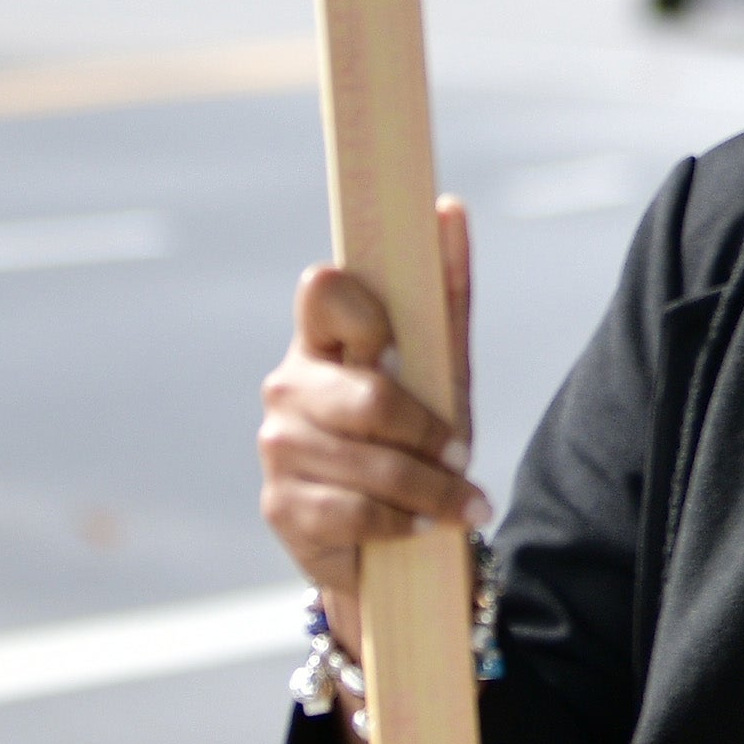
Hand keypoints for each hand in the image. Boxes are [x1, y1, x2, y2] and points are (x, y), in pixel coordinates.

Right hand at [259, 195, 488, 636]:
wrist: (392, 535)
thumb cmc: (415, 433)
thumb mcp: (441, 367)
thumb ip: (445, 292)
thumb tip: (449, 207)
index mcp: (320, 338)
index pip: (322, 290)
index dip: (367, 316)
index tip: (400, 351)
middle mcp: (287, 386)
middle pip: (368, 398)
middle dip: (429, 433)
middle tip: (464, 453)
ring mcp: (279, 447)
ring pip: (371, 464)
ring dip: (432, 490)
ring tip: (464, 503)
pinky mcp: (281, 507)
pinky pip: (356, 513)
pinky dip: (404, 523)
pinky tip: (424, 527)